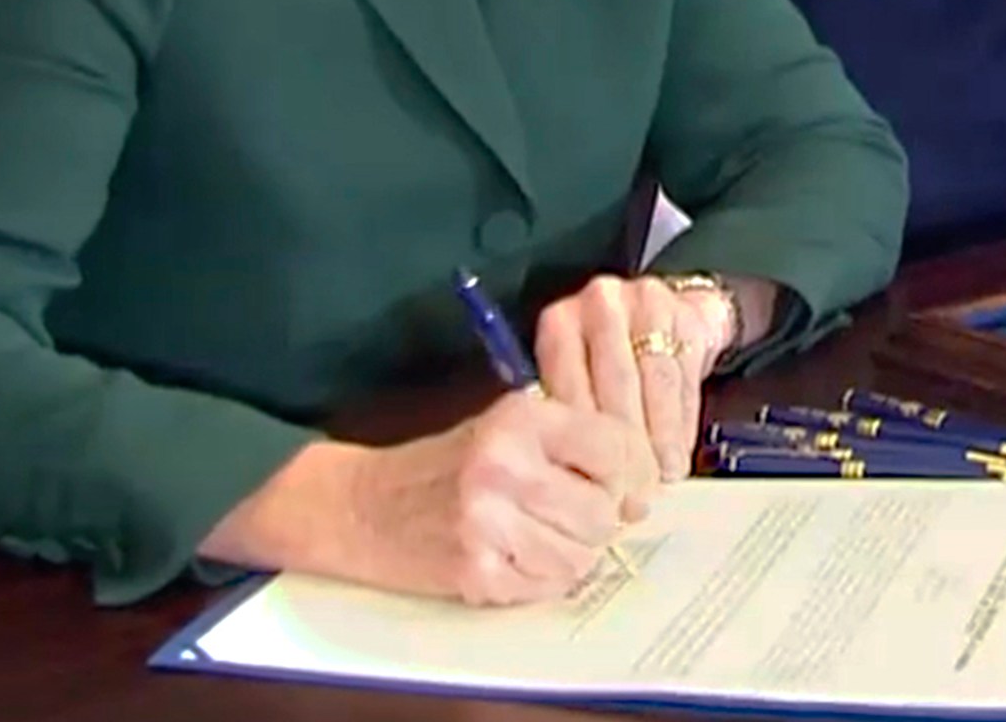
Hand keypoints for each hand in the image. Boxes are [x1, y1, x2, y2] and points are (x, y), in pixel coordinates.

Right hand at [342, 392, 657, 605]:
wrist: (361, 507)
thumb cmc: (444, 466)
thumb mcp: (505, 428)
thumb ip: (573, 445)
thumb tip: (643, 490)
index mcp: (519, 418)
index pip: (615, 447)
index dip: (630, 475)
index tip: (623, 488)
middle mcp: (504, 465)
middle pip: (604, 511)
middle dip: (597, 520)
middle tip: (566, 515)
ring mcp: (488, 523)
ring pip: (582, 556)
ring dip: (569, 553)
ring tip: (534, 536)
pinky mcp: (476, 572)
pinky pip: (549, 586)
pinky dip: (541, 579)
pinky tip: (512, 557)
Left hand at [535, 274, 736, 482]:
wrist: (660, 321)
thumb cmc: (610, 365)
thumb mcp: (580, 382)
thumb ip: (573, 421)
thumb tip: (574, 485)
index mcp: (560, 323)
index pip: (572, 389)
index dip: (585, 446)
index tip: (596, 490)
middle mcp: (599, 304)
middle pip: (616, 386)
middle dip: (626, 448)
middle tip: (632, 496)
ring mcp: (645, 303)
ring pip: (655, 384)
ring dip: (658, 440)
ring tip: (658, 479)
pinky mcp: (684, 313)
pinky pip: (684, 379)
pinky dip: (680, 424)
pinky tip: (676, 456)